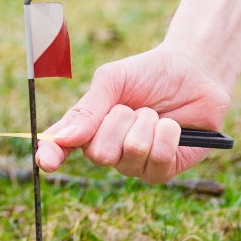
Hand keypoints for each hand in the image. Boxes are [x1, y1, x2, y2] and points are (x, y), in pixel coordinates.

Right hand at [37, 47, 233, 184]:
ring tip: (154, 113)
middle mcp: (109, 151)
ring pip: (131, 152)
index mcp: (89, 128)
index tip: (46, 160)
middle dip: (118, 121)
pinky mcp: (164, 169)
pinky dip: (166, 133)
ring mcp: (136, 164)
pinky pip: (159, 159)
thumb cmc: (149, 73)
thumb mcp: (114, 79)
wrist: (193, 70)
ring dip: (146, 122)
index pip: (62, 148)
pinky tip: (172, 126)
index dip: (51, 155)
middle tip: (132, 106)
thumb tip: (65, 138)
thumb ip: (90, 107)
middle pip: (98, 153)